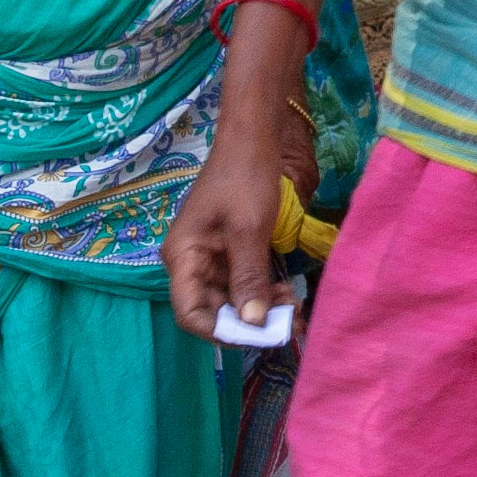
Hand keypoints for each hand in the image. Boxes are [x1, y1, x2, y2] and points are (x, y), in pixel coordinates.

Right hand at [167, 112, 289, 339]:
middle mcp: (190, 263)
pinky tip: (287, 291)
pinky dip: (263, 291)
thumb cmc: (244, 180)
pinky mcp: (228, 252)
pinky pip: (242, 282)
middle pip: (212, 310)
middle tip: (289, 322)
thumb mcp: (248, 231)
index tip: (259, 335)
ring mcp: (209, 258)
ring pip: (231, 299)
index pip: (190, 314)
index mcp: (182, 258)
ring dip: (260, 307)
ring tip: (293, 304)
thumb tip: (253, 323)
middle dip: (249, 321)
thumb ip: (248, 278)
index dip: (222, 331)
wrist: (252, 141)